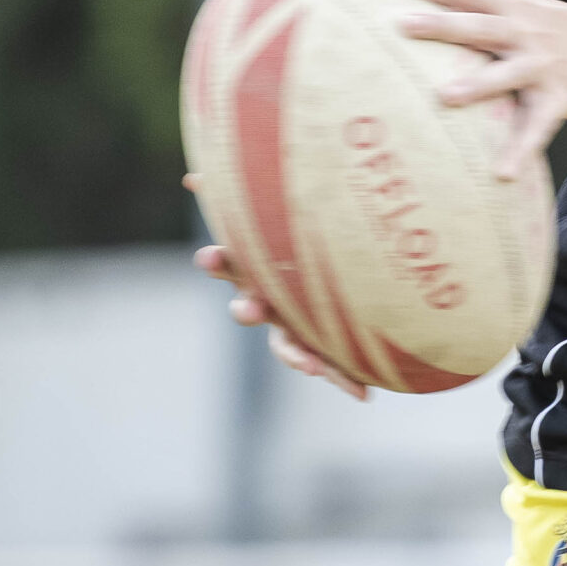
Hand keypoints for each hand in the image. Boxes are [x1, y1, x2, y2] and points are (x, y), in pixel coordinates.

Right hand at [187, 177, 368, 400]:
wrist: (344, 289)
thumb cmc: (313, 239)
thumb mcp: (296, 212)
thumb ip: (259, 193)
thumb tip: (202, 169)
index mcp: (259, 269)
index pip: (231, 263)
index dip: (218, 261)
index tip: (209, 256)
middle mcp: (270, 301)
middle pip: (250, 307)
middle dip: (247, 309)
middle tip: (247, 308)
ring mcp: (295, 328)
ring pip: (288, 346)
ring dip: (297, 357)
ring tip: (311, 367)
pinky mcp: (325, 348)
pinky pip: (335, 366)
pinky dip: (345, 381)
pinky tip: (364, 396)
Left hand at [393, 0, 566, 179]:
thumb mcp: (539, 13)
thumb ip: (499, 12)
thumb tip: (454, 8)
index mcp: (517, 10)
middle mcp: (528, 32)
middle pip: (478, 25)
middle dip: (440, 24)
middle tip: (401, 24)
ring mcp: (546, 65)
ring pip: (506, 74)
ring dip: (476, 85)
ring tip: (445, 98)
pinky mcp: (563, 96)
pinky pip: (538, 127)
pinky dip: (520, 151)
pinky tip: (502, 174)